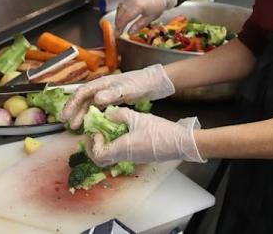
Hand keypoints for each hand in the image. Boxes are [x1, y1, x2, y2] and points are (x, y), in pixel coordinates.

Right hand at [60, 65, 174, 128]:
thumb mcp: (128, 89)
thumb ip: (113, 93)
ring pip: (89, 104)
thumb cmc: (141, 83)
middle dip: (73, 110)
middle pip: (83, 98)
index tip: (65, 116)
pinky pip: (98, 107)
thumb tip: (96, 99)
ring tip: (76, 127)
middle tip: (67, 124)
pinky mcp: (113, 99)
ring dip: (82, 114)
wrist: (154, 82)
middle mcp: (102, 87)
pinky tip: (90, 123)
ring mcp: (107, 93)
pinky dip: (92, 115)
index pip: (82, 93)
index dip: (72, 104)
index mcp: (103, 83)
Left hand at [85, 107, 204, 165]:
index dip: (92, 144)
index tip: (96, 131)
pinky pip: (120, 154)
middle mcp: (124, 157)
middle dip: (94, 147)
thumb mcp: (138, 118)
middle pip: (101, 159)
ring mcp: (132, 158)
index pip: (97, 154)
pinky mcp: (138, 156)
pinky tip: (121, 131)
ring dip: (104, 145)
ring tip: (107, 130)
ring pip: (110, 157)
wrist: (180, 143)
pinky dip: (114, 145)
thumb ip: (120, 115)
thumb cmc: (159, 131)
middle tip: (95, 134)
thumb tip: (107, 113)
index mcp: (121, 149)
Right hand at [115, 0, 176, 33]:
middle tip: (117, 32)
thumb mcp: (150, 17)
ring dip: (118, 18)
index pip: (125, 18)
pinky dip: (120, 11)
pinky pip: (121, 3)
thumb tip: (130, 33)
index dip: (120, 27)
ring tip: (119, 27)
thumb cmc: (157, 5)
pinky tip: (121, 18)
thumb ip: (139, 25)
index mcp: (138, 5)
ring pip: (119, 8)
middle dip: (118, 23)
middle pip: (120, 13)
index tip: (118, 34)